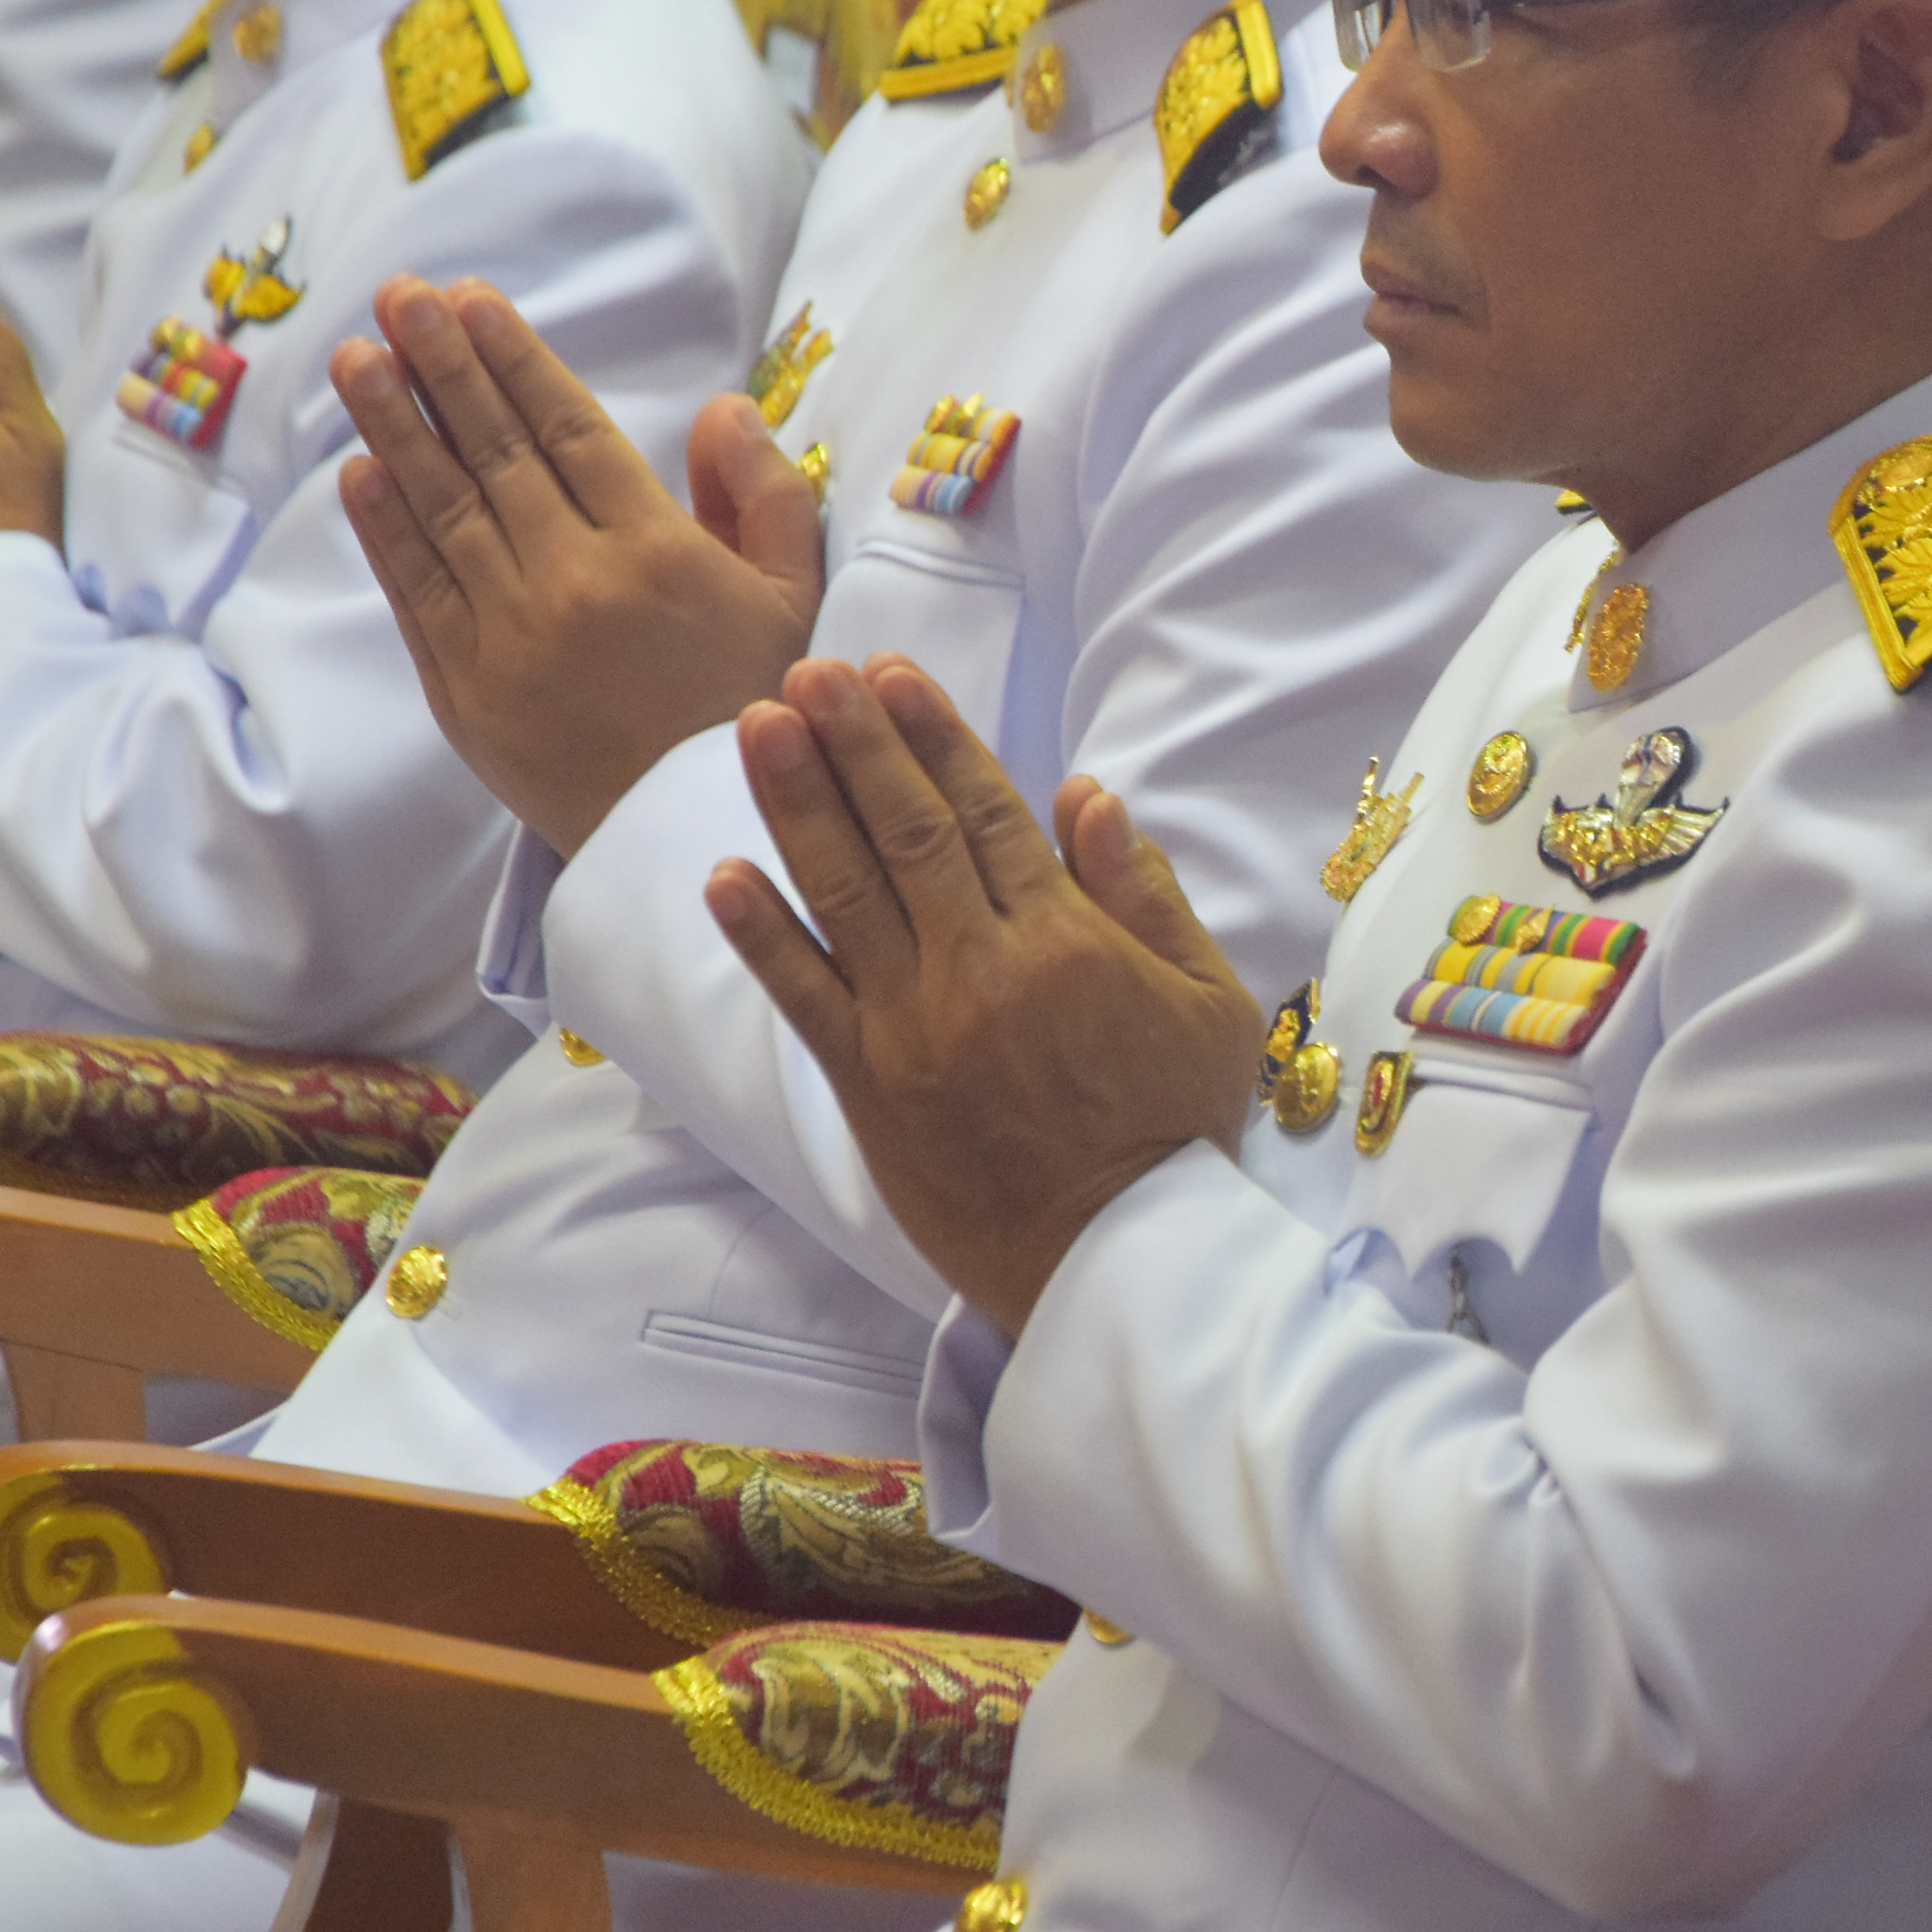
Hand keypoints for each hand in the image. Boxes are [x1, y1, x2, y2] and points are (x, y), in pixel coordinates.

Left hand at [334, 276, 824, 858]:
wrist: (695, 840)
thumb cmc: (753, 711)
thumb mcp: (792, 601)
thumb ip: (766, 497)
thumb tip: (724, 408)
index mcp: (658, 554)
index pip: (570, 430)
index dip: (516, 358)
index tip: (471, 299)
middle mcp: (576, 584)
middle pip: (495, 453)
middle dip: (441, 366)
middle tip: (399, 296)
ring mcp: (512, 638)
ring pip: (442, 512)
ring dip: (392, 427)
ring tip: (355, 357)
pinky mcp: (467, 693)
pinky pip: (416, 594)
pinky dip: (385, 530)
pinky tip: (360, 471)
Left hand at [709, 656, 1266, 1338]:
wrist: (1113, 1259)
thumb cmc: (1174, 1129)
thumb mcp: (1208, 1003)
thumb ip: (1145, 896)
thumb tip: (1086, 796)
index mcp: (1064, 940)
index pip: (987, 812)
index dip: (934, 736)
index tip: (892, 672)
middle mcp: (979, 969)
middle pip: (906, 831)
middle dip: (854, 743)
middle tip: (810, 671)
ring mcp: (914, 1027)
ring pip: (845, 893)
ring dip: (798, 804)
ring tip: (760, 726)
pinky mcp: (869, 1085)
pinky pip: (802, 998)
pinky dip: (761, 935)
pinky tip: (723, 874)